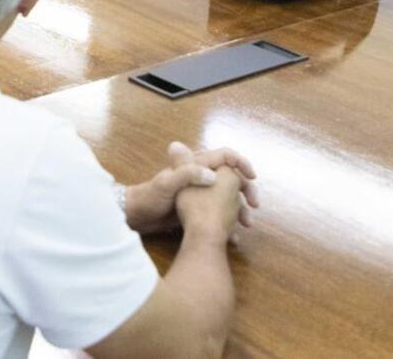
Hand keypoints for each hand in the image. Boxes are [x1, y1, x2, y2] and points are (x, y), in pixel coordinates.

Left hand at [124, 141, 258, 234]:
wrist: (137, 216)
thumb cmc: (150, 197)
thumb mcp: (166, 184)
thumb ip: (186, 174)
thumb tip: (212, 174)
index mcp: (195, 164)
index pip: (224, 156)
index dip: (240, 163)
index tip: (252, 177)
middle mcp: (200, 176)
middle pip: (231, 177)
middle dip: (245, 190)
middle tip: (254, 206)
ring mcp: (200, 192)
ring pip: (227, 197)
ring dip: (240, 209)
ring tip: (246, 224)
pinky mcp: (198, 208)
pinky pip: (219, 213)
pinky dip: (228, 222)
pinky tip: (234, 237)